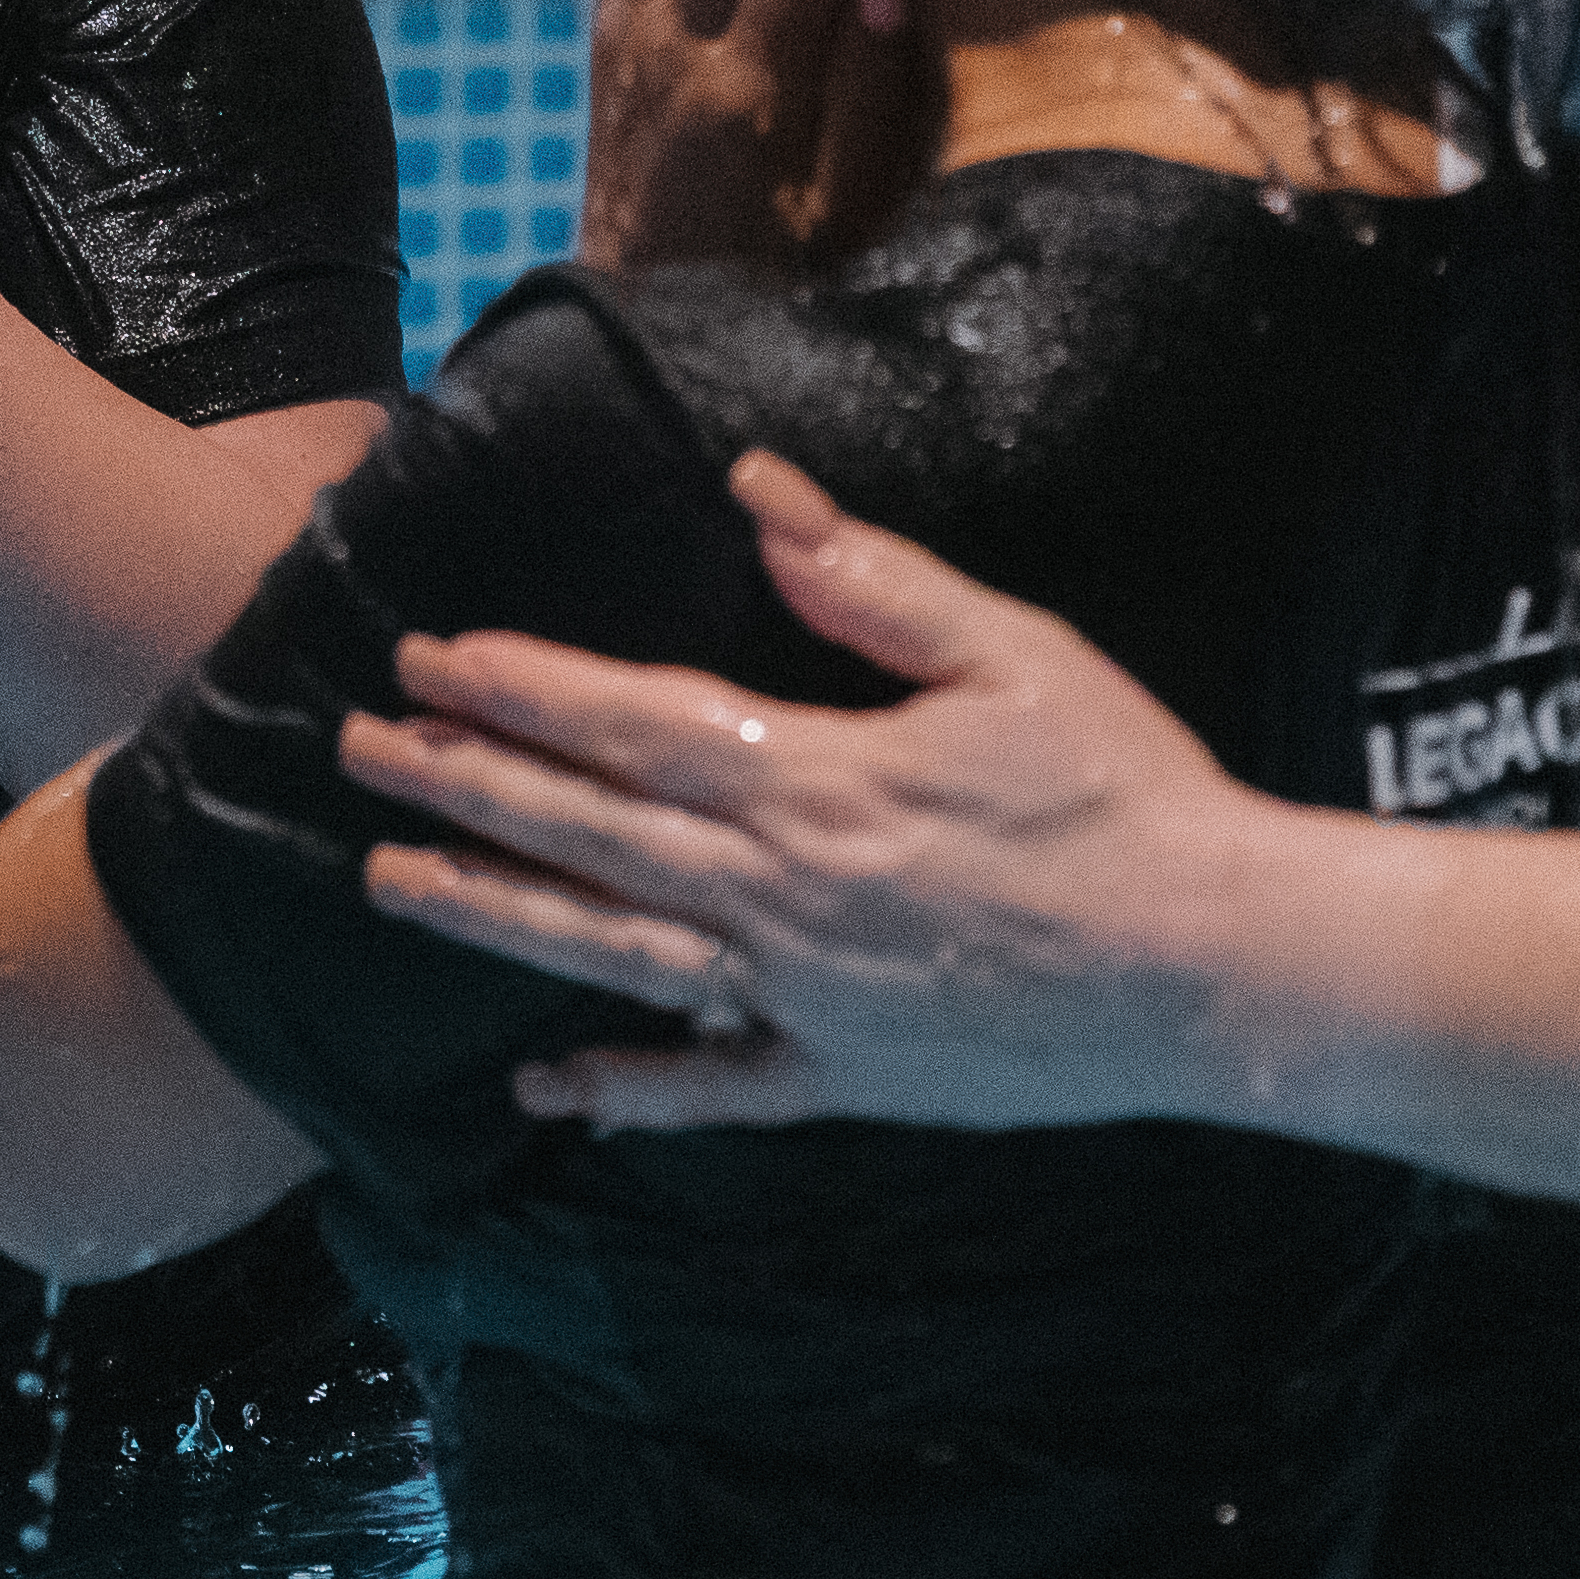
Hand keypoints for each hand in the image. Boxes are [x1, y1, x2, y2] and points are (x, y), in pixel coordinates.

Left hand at [325, 449, 1258, 1133]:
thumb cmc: (1129, 793)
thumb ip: (873, 581)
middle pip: (587, 830)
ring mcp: (801, 996)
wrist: (1222, 969)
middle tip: (357, 749)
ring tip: (390, 883)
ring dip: (493, 913)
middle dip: (462, 782)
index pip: (629, 724)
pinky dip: (620, 1091)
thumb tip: (758, 487)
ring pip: (610, 952)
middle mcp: (780, 893)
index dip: (520, 687)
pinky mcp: (842, 1077)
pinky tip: (539, 1087)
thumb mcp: (1014, 654)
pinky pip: (709, 1089)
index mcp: (816, 780)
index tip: (430, 654)